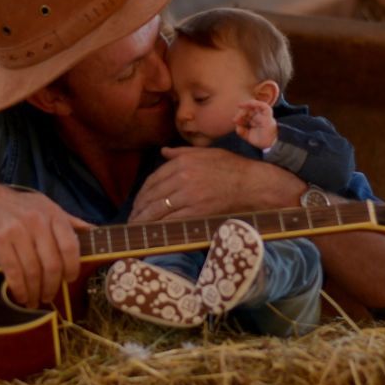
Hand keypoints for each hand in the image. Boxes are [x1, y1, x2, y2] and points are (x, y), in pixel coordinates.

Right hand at [0, 188, 88, 307]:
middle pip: (52, 264)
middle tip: (49, 296)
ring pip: (33, 271)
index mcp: (52, 213)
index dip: (72, 268)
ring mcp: (17, 231)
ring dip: (35, 291)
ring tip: (34, 300)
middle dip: (52, 286)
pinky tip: (21, 296)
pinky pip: (14, 272)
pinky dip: (19, 289)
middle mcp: (36, 221)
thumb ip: (67, 219)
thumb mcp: (43, 205)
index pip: (71, 246)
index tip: (68, 280)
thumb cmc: (13, 205)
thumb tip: (94, 231)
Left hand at [129, 146, 299, 221]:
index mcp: (182, 163)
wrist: (252, 184)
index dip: (142, 194)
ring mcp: (188, 196)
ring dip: (144, 220)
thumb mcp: (205, 153)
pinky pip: (171, 221)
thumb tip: (163, 151)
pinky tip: (153, 233)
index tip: (137, 203)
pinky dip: (159, 228)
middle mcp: (182, 178)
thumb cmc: (231, 167)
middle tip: (132, 219)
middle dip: (139, 209)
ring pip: (158, 210)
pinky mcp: (196, 211)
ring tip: (137, 228)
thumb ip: (181, 152)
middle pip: (152, 196)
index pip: (153, 180)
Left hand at [233, 99, 277, 150]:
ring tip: (240, 106)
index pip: (246, 114)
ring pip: (256, 105)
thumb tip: (237, 126)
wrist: (269, 146)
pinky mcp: (268, 117)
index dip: (239, 116)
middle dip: (241, 112)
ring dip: (247, 104)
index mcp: (254, 120)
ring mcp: (264, 116)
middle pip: (249, 109)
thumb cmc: (260, 140)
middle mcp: (259, 117)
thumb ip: (241, 131)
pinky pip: (264, 107)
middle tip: (235, 119)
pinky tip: (248, 103)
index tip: (234, 120)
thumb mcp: (247, 136)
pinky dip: (257, 103)